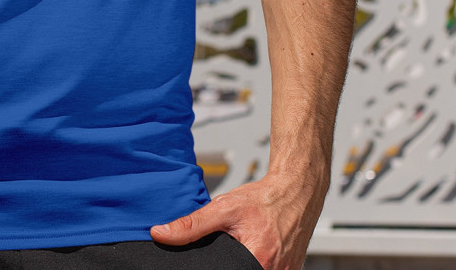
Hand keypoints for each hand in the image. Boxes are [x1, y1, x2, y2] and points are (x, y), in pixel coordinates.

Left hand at [149, 170, 328, 269]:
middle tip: (228, 244)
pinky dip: (253, 263)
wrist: (295, 193)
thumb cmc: (263, 199)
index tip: (213, 254)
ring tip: (240, 244)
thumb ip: (192, 224)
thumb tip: (161, 234)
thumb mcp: (224, 207)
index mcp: (257, 261)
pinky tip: (251, 248)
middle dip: (225, 263)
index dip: (211, 267)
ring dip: (239, 262)